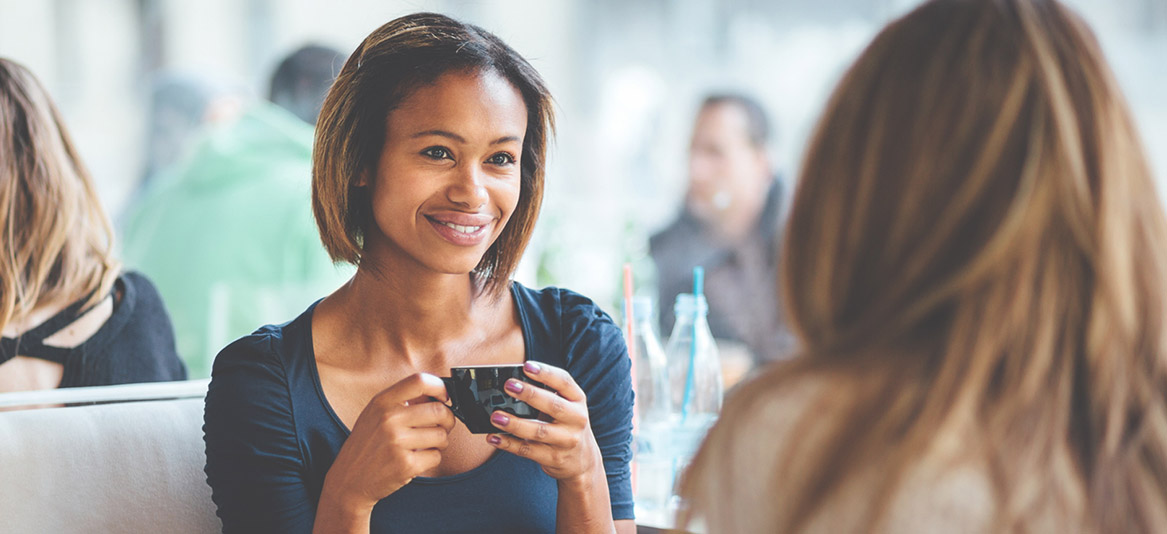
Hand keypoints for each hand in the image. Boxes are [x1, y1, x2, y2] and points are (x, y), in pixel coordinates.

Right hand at [321, 373, 455, 511]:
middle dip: (448, 420)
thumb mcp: (375, 414)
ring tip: (424, 445)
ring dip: (439, 442)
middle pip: (439, 411)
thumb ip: (402, 401)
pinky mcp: (405, 465)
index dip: (440, 387)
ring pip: (441, 435)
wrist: (348, 480)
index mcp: (382, 401)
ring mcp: (397, 442)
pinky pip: (436, 456)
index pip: (420, 381)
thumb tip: (441, 394)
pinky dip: (431, 459)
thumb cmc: (367, 444)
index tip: (446, 397)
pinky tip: (416, 459)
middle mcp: (389, 419)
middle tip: (442, 426)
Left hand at [486, 361, 601, 481]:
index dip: (545, 373)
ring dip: (515, 423)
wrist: (582, 460)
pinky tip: (494, 437)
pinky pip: (528, 450)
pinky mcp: (554, 458)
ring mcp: (566, 441)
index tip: (526, 366)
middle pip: (553, 405)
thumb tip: (513, 384)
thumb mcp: (567, 406)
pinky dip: (509, 444)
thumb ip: (547, 394)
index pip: (564, 382)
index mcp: (577, 400)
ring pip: (539, 431)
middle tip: (508, 386)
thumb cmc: (567, 425)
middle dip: (530, 394)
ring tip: (496, 416)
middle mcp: (576, 419)